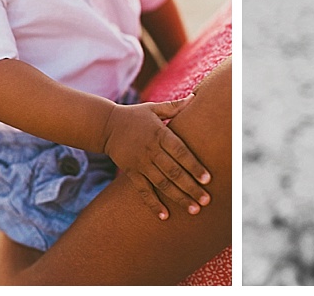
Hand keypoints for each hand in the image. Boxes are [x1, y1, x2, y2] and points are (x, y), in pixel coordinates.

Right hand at [100, 96, 210, 219]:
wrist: (106, 126)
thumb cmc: (135, 116)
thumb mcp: (153, 108)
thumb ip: (174, 107)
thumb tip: (194, 98)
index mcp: (159, 133)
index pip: (180, 152)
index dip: (194, 166)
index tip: (208, 179)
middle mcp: (151, 150)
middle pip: (174, 172)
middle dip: (191, 187)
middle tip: (206, 200)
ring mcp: (140, 163)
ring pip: (162, 184)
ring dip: (178, 198)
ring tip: (194, 210)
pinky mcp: (131, 172)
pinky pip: (143, 191)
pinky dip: (153, 204)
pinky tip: (164, 216)